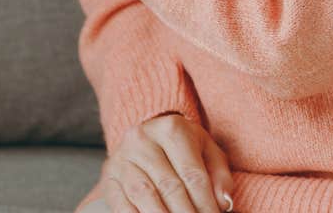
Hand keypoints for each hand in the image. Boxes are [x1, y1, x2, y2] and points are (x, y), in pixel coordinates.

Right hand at [85, 113, 235, 212]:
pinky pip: (122, 204)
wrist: (148, 137)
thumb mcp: (207, 152)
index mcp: (171, 129)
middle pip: (169, 186)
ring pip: (144, 195)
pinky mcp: (109, 177)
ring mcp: (121, 158)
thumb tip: (224, 202)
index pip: (192, 174)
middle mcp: (142, 139)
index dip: (206, 203)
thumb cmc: (184, 148)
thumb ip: (219, 176)